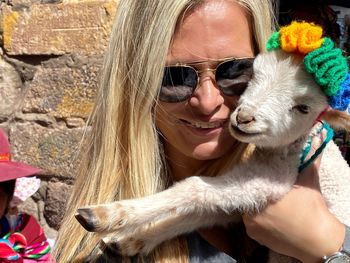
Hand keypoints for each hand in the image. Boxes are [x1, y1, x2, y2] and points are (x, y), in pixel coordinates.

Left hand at [242, 128, 345, 262]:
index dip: (256, 178)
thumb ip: (308, 159)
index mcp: (262, 194)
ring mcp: (251, 225)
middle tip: (269, 192)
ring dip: (257, 206)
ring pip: (248, 209)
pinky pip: (251, 223)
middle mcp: (251, 210)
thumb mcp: (309, 181)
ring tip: (271, 205)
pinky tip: (270, 218)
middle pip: (249, 195)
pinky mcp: (253, 236)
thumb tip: (314, 139)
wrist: (318, 241)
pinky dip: (258, 220)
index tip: (262, 176)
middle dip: (258, 192)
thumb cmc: (312, 209)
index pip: (251, 180)